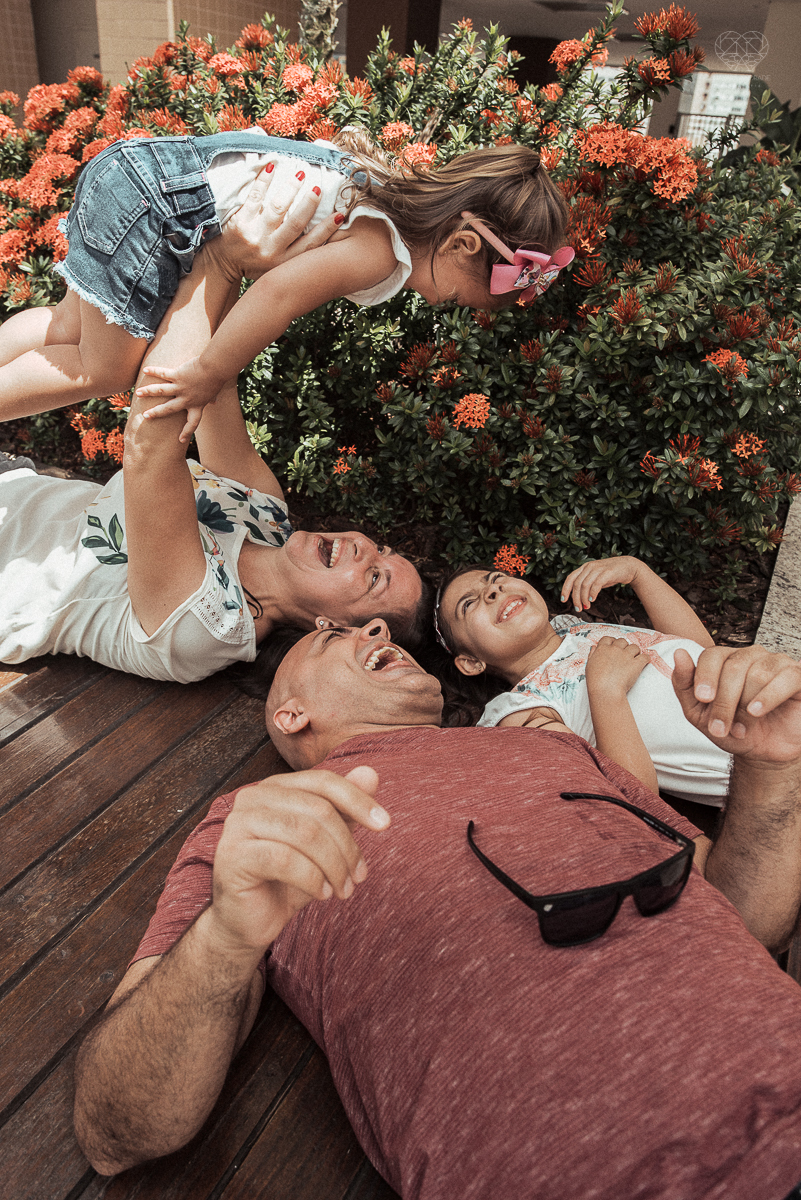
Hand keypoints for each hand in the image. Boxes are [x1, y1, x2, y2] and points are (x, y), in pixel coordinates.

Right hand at [137, 356, 219, 443]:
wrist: (215, 368)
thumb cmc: (216, 378)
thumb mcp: (214, 392)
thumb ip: (212, 398)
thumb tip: (215, 402)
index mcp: (197, 405)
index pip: (192, 423)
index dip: (187, 432)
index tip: (180, 440)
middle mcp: (187, 399)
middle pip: (169, 409)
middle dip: (156, 413)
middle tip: (146, 416)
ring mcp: (181, 387)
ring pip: (161, 391)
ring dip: (148, 392)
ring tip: (137, 393)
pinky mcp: (178, 375)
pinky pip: (163, 374)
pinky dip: (154, 371)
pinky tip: (145, 370)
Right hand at [207, 767, 389, 954]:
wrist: (249, 921)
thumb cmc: (287, 878)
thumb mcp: (324, 842)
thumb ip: (343, 808)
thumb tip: (370, 773)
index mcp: (274, 787)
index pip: (324, 781)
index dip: (358, 800)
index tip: (385, 824)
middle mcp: (252, 797)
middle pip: (318, 809)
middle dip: (347, 846)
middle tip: (359, 877)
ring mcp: (238, 824)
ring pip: (305, 834)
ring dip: (334, 866)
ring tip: (343, 889)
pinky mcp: (232, 855)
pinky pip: (285, 860)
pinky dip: (312, 879)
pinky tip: (322, 894)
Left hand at [220, 159, 340, 279]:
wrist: (225, 264)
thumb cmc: (256, 263)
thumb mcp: (279, 266)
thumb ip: (297, 253)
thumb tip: (324, 234)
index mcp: (284, 261)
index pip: (310, 244)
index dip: (326, 230)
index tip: (340, 215)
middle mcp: (271, 250)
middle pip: (295, 224)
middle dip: (309, 204)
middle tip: (318, 188)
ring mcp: (255, 236)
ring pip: (277, 209)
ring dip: (290, 189)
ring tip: (300, 174)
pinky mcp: (240, 224)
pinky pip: (254, 198)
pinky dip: (263, 182)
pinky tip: (271, 167)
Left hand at [561, 556, 642, 612]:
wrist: (629, 567)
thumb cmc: (611, 574)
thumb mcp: (596, 578)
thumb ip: (587, 585)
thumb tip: (579, 599)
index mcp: (584, 567)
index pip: (570, 578)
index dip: (565, 589)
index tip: (563, 600)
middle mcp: (589, 567)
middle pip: (577, 584)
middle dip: (575, 598)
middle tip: (578, 609)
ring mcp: (598, 568)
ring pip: (585, 585)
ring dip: (584, 598)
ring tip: (586, 606)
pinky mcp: (607, 572)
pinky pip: (596, 584)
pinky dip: (593, 593)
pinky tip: (593, 600)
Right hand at [585, 636, 648, 697]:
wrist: (605, 691)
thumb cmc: (595, 681)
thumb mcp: (589, 665)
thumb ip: (592, 654)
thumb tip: (594, 647)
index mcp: (602, 649)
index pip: (608, 639)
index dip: (612, 642)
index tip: (614, 646)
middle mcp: (615, 650)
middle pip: (622, 641)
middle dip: (624, 646)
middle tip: (624, 654)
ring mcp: (626, 656)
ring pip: (635, 647)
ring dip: (635, 652)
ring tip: (634, 658)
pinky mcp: (636, 664)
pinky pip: (645, 657)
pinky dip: (645, 659)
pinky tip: (644, 662)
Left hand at [672, 645, 800, 764]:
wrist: (762, 753)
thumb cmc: (731, 728)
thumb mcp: (698, 712)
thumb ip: (685, 684)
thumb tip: (680, 654)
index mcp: (726, 659)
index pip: (713, 655)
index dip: (706, 676)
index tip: (703, 699)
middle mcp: (752, 655)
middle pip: (733, 667)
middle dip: (724, 702)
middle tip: (720, 728)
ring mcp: (777, 664)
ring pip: (757, 674)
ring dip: (745, 706)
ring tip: (743, 728)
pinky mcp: (798, 676)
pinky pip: (786, 678)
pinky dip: (769, 696)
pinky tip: (758, 712)